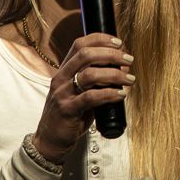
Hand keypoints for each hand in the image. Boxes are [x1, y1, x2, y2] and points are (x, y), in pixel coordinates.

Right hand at [32, 33, 134, 162]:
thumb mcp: (79, 94)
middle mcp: (61, 78)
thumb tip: (122, 70)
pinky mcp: (68, 110)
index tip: (119, 42)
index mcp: (63, 71)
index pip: (79, 44)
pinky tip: (121, 94)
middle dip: (111, 54)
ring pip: (90, 74)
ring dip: (114, 74)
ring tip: (129, 79)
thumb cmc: (68, 117)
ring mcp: (63, 94)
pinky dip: (109, 94)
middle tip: (128, 59)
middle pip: (86, 55)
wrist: (49, 140)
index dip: (100, 39)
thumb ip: (96, 82)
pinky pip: (91, 97)